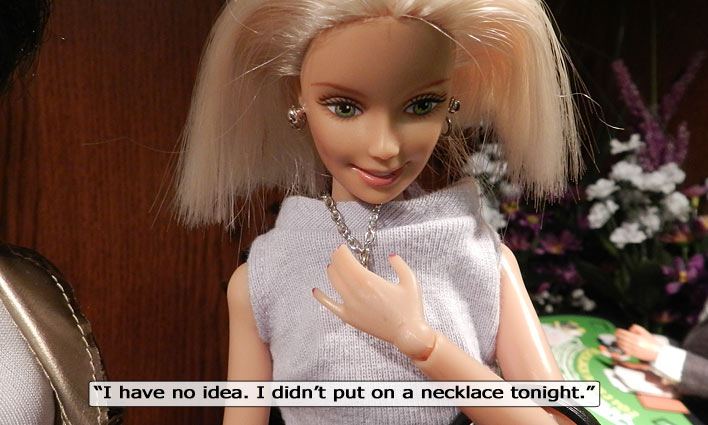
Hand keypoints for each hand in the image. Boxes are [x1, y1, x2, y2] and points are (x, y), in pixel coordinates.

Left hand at [312, 245, 435, 359]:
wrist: (408, 334)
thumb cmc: (410, 308)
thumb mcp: (410, 280)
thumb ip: (400, 264)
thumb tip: (391, 256)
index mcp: (369, 281)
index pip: (347, 262)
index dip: (342, 253)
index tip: (342, 247)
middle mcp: (356, 292)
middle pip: (339, 270)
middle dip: (337, 259)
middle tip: (337, 253)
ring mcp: (350, 306)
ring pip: (335, 284)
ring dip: (332, 272)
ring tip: (332, 266)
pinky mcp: (349, 318)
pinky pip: (330, 306)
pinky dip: (321, 298)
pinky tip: (316, 290)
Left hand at [615, 324, 661, 361]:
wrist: (657, 353)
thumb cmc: (651, 342)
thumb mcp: (645, 333)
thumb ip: (637, 328)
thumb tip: (629, 329)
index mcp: (638, 338)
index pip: (625, 334)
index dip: (619, 331)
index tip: (617, 330)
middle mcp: (635, 344)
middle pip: (622, 339)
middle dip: (617, 335)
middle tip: (615, 333)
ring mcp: (634, 350)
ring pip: (622, 344)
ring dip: (618, 340)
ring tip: (617, 337)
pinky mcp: (633, 354)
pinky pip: (624, 349)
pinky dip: (620, 346)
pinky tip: (619, 343)